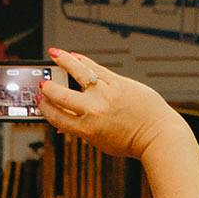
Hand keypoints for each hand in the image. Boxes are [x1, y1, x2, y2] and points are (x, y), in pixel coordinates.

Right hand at [38, 49, 179, 158]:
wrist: (158, 135)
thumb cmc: (132, 141)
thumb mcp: (101, 143)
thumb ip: (81, 131)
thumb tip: (62, 124)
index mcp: (86, 130)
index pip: (56, 116)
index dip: (44, 108)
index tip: (40, 101)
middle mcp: (94, 111)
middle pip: (61, 95)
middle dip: (48, 88)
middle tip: (43, 83)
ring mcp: (106, 95)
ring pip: (78, 73)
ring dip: (63, 61)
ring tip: (54, 54)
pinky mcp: (119, 83)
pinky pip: (96, 68)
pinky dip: (83, 61)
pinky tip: (74, 56)